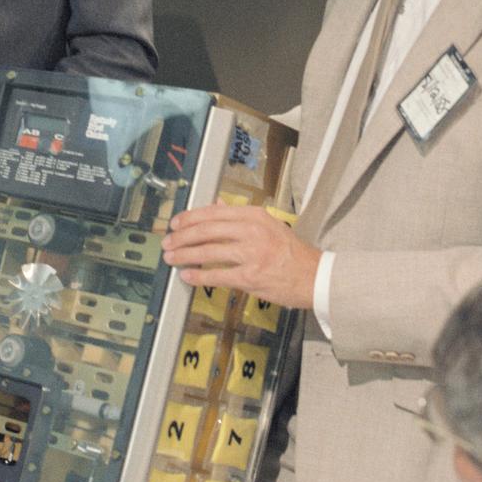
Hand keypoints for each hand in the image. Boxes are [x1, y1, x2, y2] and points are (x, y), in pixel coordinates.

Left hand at [162, 203, 320, 308]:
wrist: (314, 276)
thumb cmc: (290, 251)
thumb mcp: (267, 225)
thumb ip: (239, 216)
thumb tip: (215, 205)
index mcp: (254, 215)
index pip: (213, 212)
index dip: (189, 217)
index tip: (175, 223)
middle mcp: (252, 231)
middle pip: (206, 230)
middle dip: (181, 237)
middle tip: (167, 242)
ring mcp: (251, 254)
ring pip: (208, 251)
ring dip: (184, 255)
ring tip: (171, 258)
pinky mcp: (250, 277)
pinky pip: (217, 275)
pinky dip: (198, 275)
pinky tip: (187, 275)